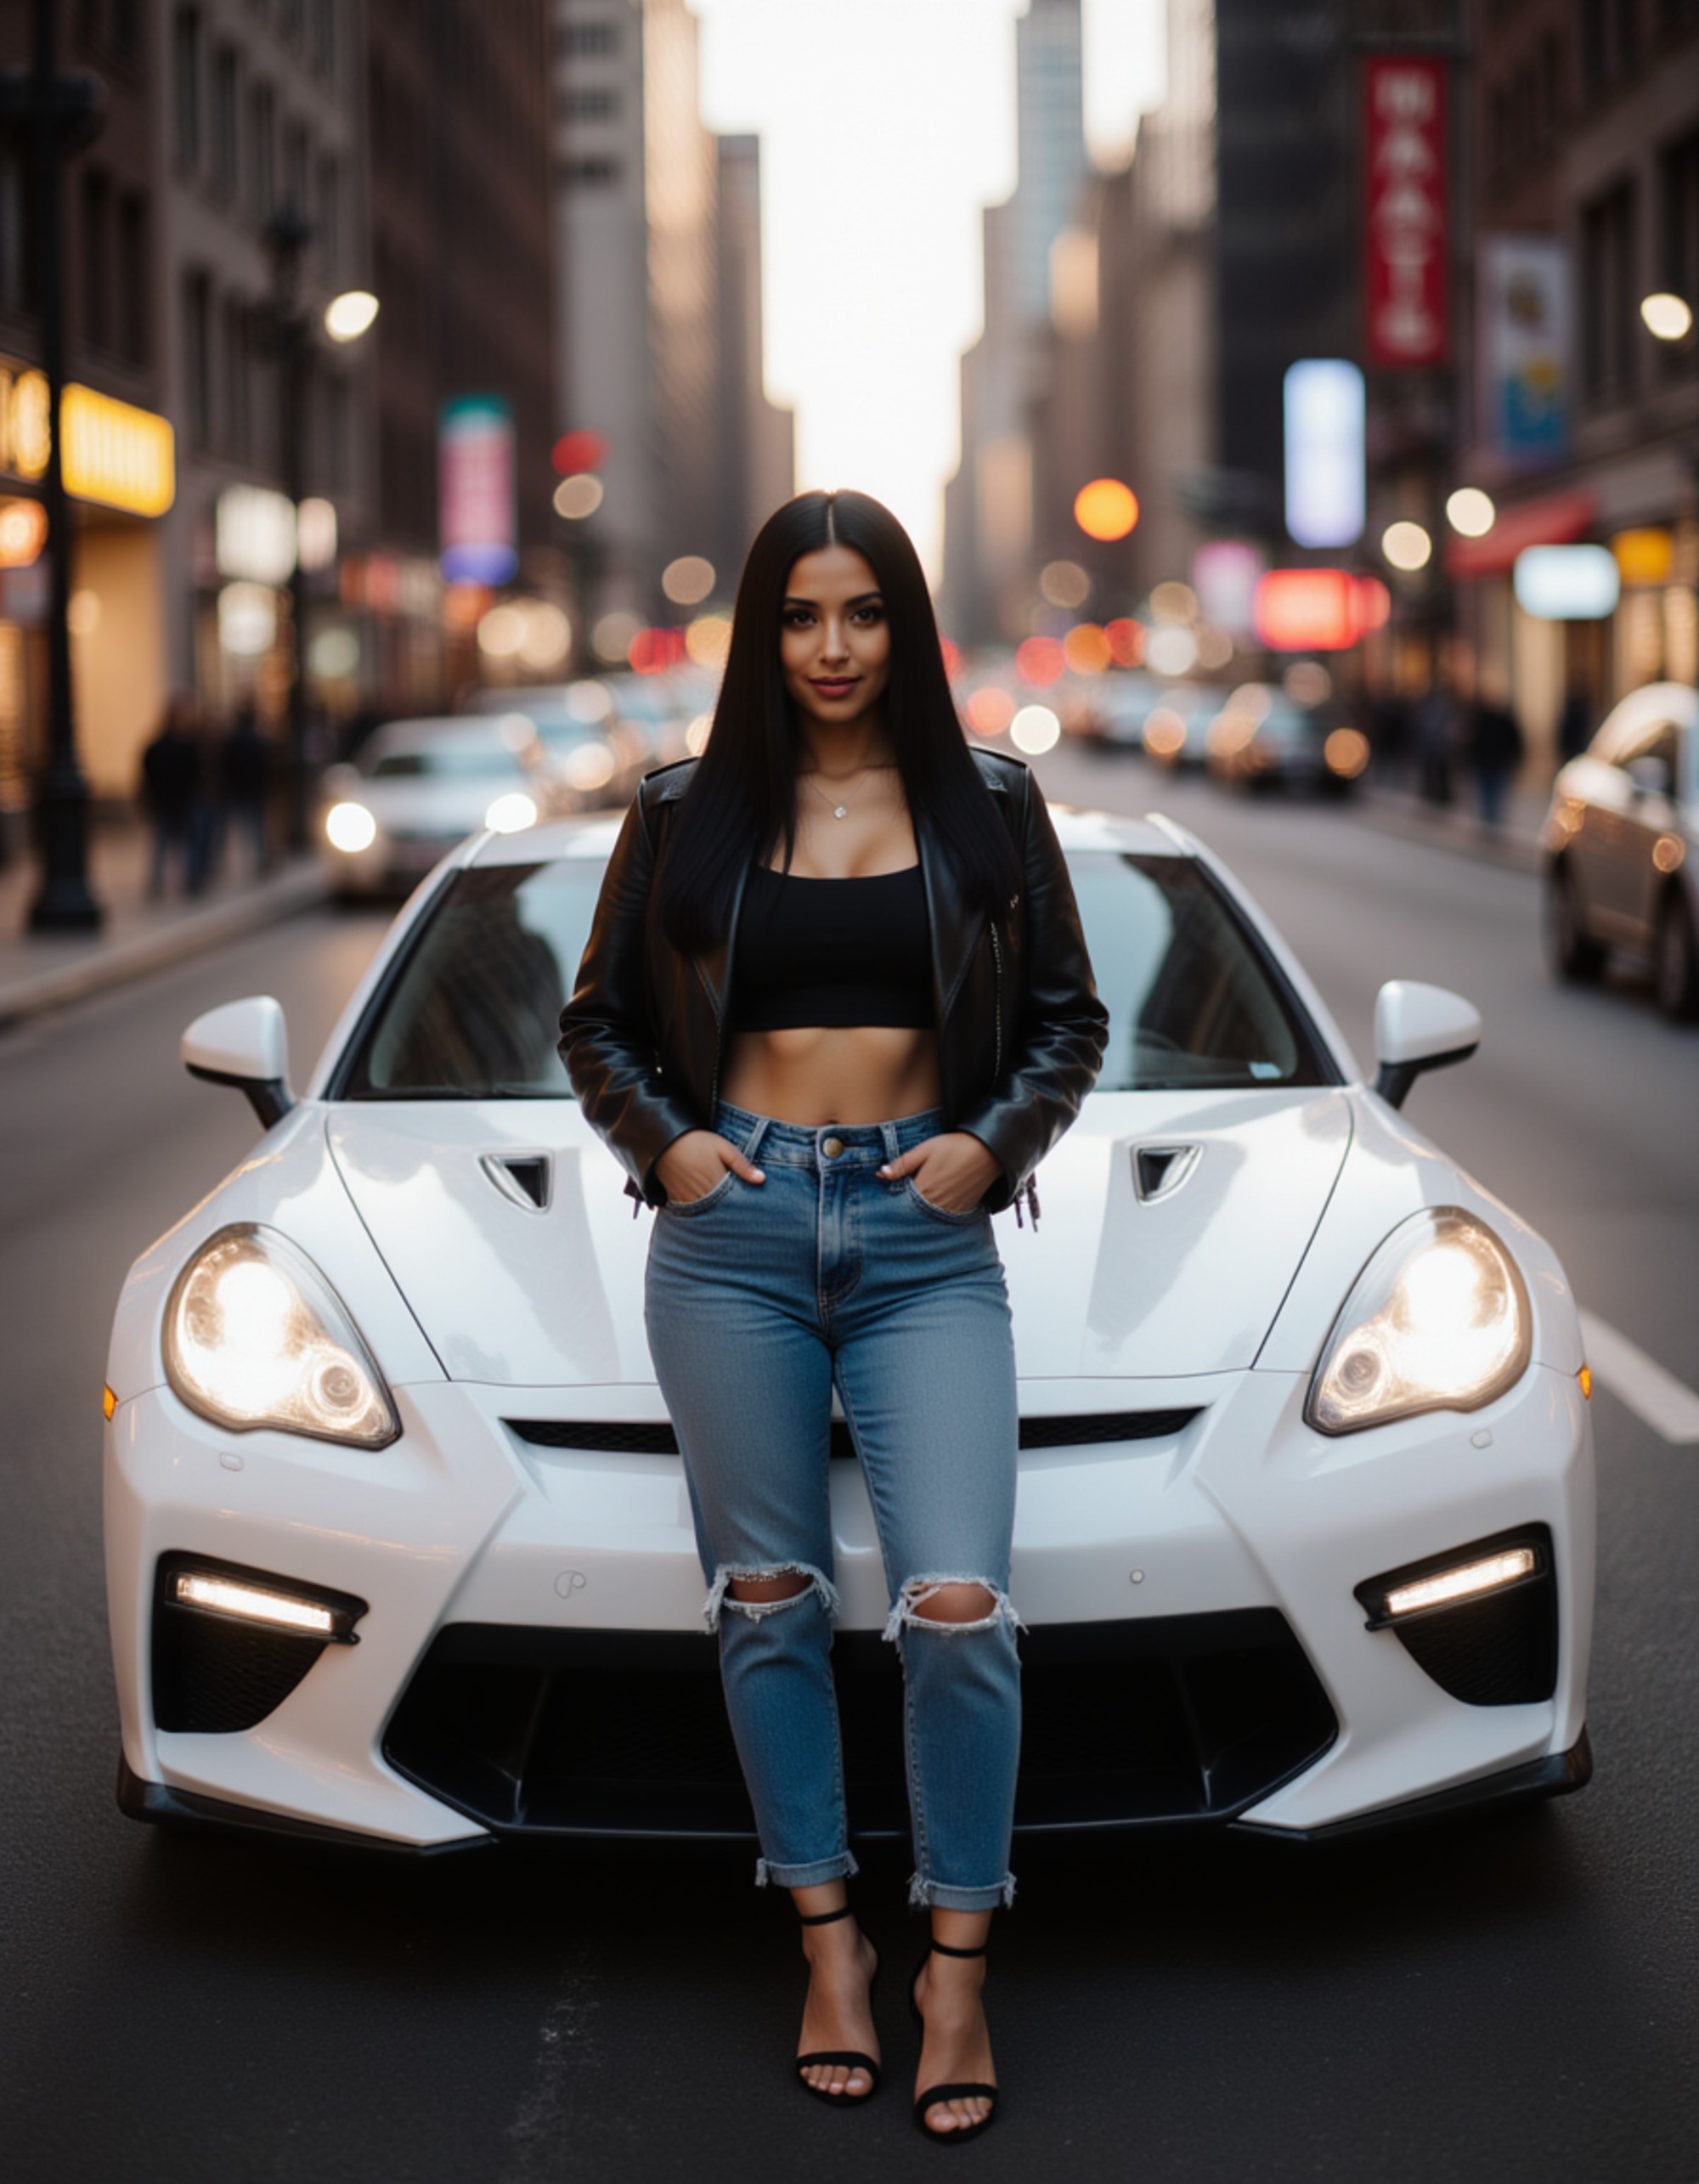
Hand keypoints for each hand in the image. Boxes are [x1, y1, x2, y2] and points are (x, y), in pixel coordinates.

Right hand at [655, 1128, 764, 1205]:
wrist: (664, 1141)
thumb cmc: (697, 1141)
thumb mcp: (723, 1147)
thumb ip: (742, 1165)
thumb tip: (761, 1179)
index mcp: (717, 1181)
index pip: (735, 1202)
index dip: (743, 1205)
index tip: (752, 1208)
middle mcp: (703, 1194)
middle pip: (721, 1211)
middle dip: (731, 1212)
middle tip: (742, 1217)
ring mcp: (688, 1199)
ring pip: (707, 1215)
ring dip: (715, 1215)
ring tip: (724, 1213)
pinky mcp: (676, 1201)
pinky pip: (691, 1214)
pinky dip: (700, 1214)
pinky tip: (707, 1211)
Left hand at [876, 1132, 1000, 1214]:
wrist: (989, 1150)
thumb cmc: (956, 1146)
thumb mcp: (925, 1149)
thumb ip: (902, 1164)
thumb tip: (880, 1174)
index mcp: (924, 1188)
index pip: (899, 1203)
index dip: (892, 1201)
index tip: (888, 1196)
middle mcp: (936, 1204)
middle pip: (912, 1214)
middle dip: (904, 1210)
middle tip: (901, 1202)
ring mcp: (950, 1210)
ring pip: (927, 1219)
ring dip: (920, 1214)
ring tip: (918, 1203)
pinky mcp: (963, 1210)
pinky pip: (943, 1219)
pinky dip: (936, 1215)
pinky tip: (934, 1205)